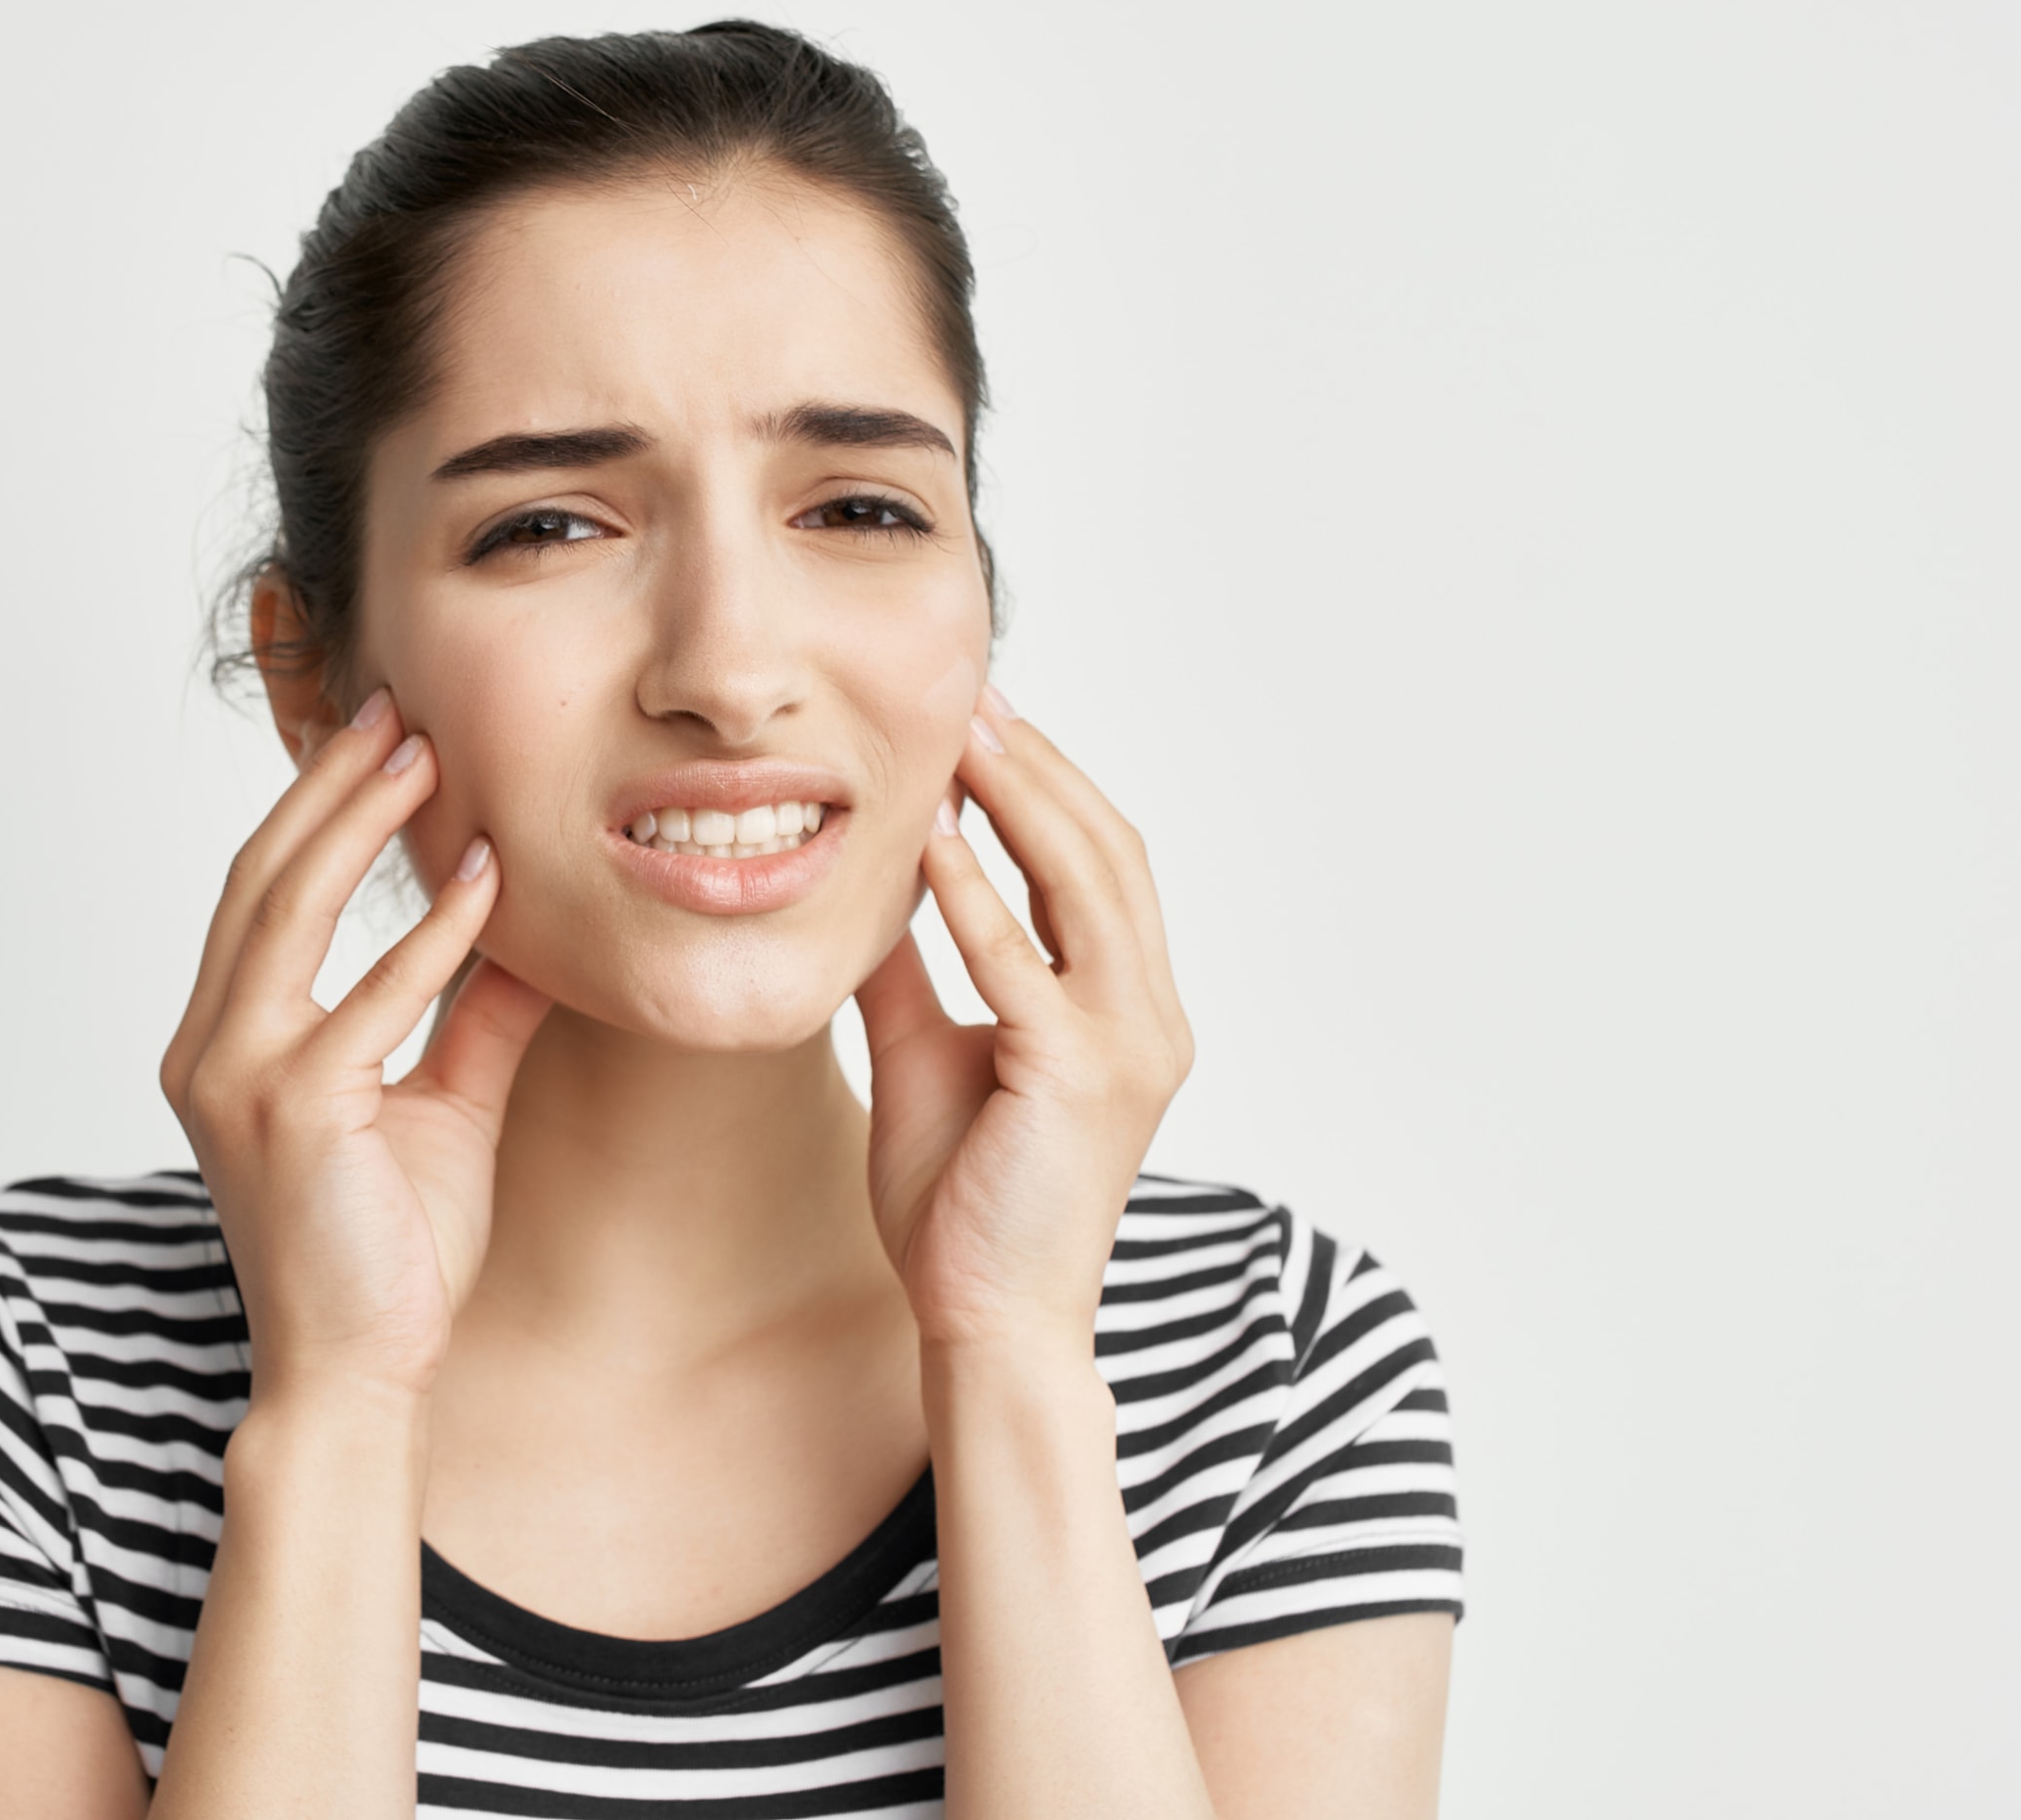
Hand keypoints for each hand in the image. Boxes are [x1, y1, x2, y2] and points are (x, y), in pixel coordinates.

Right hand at [159, 690, 554, 1404]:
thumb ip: (471, 1017)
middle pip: (262, 878)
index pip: (263, 895)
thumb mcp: (441, 1108)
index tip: (381, 739)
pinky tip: (485, 884)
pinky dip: (428, 936)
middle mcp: (208, 1048)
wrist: (358, 1379)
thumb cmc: (388, 1258)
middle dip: (330, 786)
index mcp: (224, 1043)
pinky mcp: (290, 1111)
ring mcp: (236, 1076)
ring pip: (290, 910)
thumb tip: (531, 933)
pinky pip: (367, 998)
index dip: (316, 809)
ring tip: (425, 755)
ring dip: (361, 823)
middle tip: (398, 709)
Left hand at [856, 692, 1196, 1350]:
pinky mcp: (1080, 1079)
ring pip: (1084, 886)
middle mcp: (1150, 1018)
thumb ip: (914, 969)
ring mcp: (1128, 1047)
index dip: (1048, 784)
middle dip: (1041, 767)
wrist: (985, 1323)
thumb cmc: (963, 1207)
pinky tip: (931, 840)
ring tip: (960, 737)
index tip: (983, 719)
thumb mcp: (930, 1053)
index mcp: (1128, 1011)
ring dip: (1020, 802)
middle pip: (1108, 854)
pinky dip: (976, 893)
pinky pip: (1022, 962)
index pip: (1101, 864)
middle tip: (975, 695)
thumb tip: (870, 886)